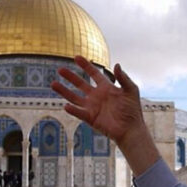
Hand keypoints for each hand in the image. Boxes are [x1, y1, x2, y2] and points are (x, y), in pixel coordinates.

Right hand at [53, 56, 159, 174]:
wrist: (131, 129)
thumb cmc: (133, 110)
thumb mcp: (131, 90)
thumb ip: (123, 78)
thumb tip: (117, 65)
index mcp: (107, 88)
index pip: (94, 74)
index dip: (85, 66)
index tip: (76, 57)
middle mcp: (97, 96)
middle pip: (80, 84)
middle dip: (70, 77)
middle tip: (60, 70)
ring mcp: (93, 107)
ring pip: (75, 97)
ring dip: (64, 91)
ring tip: (53, 84)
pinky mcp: (91, 118)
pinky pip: (79, 113)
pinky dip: (72, 110)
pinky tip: (66, 105)